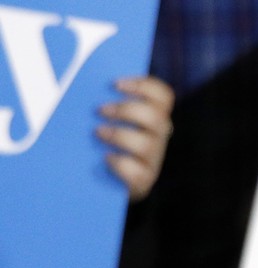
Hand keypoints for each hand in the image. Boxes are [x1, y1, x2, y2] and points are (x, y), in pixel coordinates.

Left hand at [96, 76, 174, 202]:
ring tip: (98, 132)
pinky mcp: (143, 181)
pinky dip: (119, 164)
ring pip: (146, 145)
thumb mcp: (107, 120)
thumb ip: (105, 105)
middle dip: (127, 111)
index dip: (144, 86)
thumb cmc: (100, 144)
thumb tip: (85, 86)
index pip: (163, 97)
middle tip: (100, 110)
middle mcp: (159, 137)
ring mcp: (153, 160)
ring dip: (119, 136)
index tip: (115, 84)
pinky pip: (136, 173)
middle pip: (156, 118)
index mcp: (155, 117)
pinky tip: (105, 158)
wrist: (102, 183)